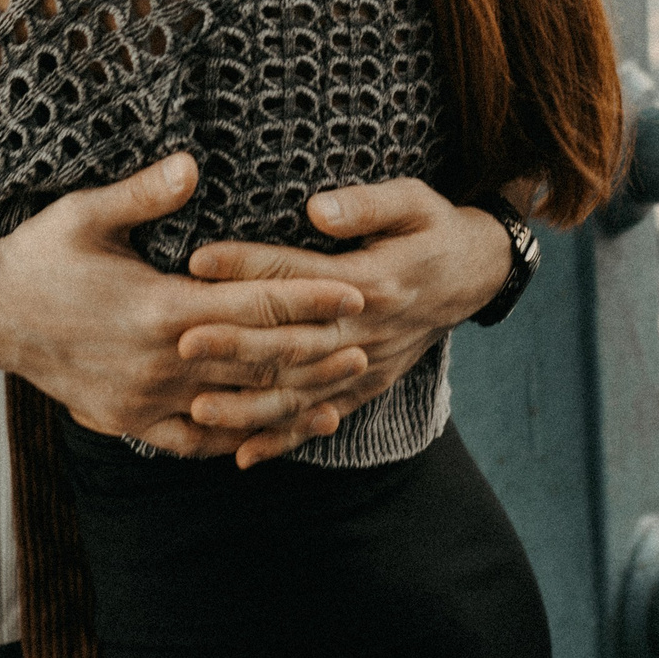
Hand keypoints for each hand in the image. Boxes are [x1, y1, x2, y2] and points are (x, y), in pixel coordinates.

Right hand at [0, 153, 377, 457]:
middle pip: (256, 362)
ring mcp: (142, 399)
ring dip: (289, 403)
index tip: (354, 292)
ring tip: (339, 396)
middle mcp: (157, 361)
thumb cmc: (38, 253)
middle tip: (369, 344)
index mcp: (157, 307)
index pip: (251, 306)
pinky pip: (190, 440)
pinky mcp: (126, 421)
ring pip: (233, 409)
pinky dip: (234, 437)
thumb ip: (144, 194)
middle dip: (316, 353)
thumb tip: (192, 164)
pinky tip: (267, 434)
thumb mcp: (86, 213)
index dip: (308, 300)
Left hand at [181, 178, 510, 466]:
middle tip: (181, 343)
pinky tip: (243, 457)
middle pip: (292, 340)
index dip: (249, 266)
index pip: (299, 274)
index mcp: (374, 280)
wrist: (477, 275)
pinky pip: (322, 418)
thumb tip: (316, 209)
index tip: (197, 261)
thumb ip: (366, 204)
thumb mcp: (414, 200)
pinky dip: (284, 440)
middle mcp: (367, 330)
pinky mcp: (367, 386)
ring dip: (250, 404)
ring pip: (302, 392)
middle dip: (235, 344)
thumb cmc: (434, 228)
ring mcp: (367, 365)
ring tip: (197, 408)